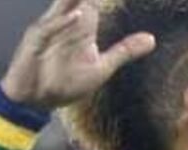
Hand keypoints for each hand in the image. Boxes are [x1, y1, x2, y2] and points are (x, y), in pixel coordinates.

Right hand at [0, 0, 155, 109]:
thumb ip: (124, 51)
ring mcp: (50, 30)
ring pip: (64, 7)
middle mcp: (66, 24)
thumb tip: (152, 39)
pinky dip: (63, 23)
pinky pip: (50, 28)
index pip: (95, 3)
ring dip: (76, 1)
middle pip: (80, 0)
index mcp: (83, 28)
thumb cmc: (66, 83)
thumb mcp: (102, 67)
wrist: (37, 101)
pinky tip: (78, 16)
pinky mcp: (36, 42)